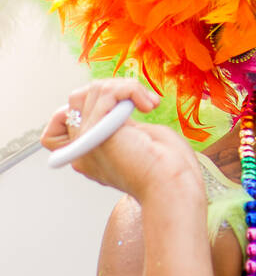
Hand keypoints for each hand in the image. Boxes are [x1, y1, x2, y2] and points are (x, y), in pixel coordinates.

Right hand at [42, 78, 205, 203]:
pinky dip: (131, 90)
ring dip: (127, 88)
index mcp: (89, 154)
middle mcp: (81, 150)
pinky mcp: (96, 135)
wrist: (175, 187)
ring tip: (149, 104)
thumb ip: (114, 120)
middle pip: (78, 99)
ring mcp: (86, 143)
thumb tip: (107, 96)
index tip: (121, 109)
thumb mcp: (136, 138)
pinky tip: (149, 105)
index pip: (60, 120)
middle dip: (113, 90)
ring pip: (93, 91)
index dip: (84, 104)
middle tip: (142, 101)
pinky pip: (106, 93)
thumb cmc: (169, 168)